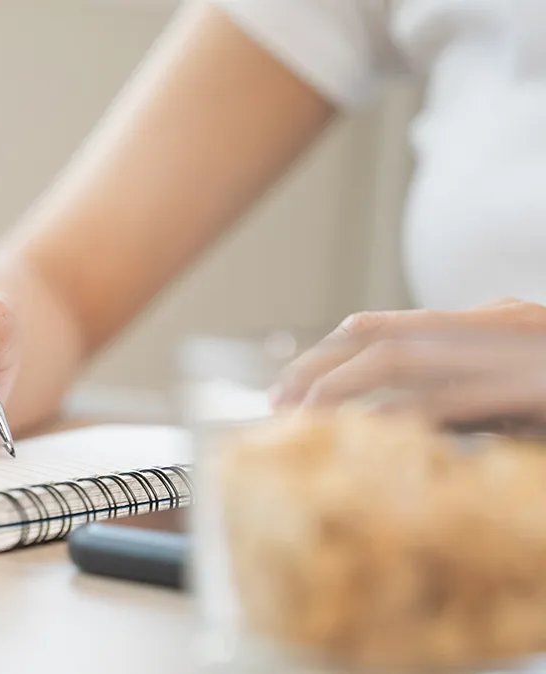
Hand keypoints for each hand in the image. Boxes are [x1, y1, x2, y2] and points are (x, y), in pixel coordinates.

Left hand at [271, 299, 545, 429]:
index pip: (390, 329)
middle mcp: (490, 328)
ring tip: (304, 415)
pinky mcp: (531, 389)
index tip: (291, 382)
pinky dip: (403, 415)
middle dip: (320, 368)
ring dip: (344, 386)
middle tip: (278, 401)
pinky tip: (368, 432)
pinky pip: (450, 401)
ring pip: (402, 361)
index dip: (332, 354)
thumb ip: (463, 403)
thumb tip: (403, 421)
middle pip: (381, 340)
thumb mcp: (516, 396)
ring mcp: (506, 356)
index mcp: (486, 325)